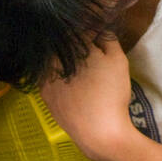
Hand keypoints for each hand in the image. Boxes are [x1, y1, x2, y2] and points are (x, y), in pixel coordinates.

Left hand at [39, 36, 133, 160]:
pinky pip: (49, 77)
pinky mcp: (44, 95)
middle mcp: (51, 59)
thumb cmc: (111, 92)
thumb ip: (107, 38)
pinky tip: (73, 83)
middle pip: (62, 44)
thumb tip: (98, 30)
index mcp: (69, 46)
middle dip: (75, 44)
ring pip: (53, 60)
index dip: (89, 30)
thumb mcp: (117, 59)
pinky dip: (59, 75)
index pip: (77, 29)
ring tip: (83, 70)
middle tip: (92, 52)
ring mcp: (44, 78)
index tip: (97, 34)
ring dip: (65, 59)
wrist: (98, 132)